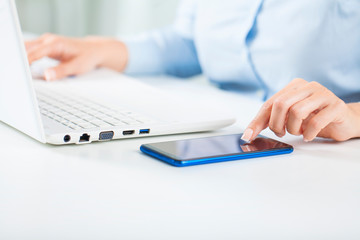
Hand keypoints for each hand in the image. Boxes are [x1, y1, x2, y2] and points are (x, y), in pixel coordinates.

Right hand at [25, 33, 127, 80]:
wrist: (94, 50)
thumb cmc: (87, 57)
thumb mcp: (77, 67)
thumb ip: (61, 71)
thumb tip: (47, 76)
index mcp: (55, 44)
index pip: (33, 53)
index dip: (25, 63)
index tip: (21, 74)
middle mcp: (48, 40)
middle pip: (26, 49)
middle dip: (21, 61)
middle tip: (20, 76)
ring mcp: (45, 42)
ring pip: (26, 49)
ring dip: (23, 60)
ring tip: (22, 74)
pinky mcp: (45, 46)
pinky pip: (31, 51)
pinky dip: (27, 59)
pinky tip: (26, 70)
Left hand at [241, 78, 359, 141]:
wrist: (344, 120)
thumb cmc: (314, 118)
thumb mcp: (290, 118)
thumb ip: (270, 121)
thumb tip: (248, 134)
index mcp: (294, 86)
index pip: (270, 103)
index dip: (257, 121)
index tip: (248, 136)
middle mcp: (308, 86)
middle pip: (280, 104)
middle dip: (277, 124)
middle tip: (282, 133)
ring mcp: (323, 94)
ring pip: (296, 112)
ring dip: (293, 128)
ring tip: (298, 131)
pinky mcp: (336, 106)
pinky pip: (315, 122)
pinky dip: (308, 133)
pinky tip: (308, 135)